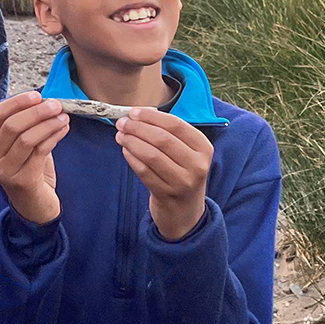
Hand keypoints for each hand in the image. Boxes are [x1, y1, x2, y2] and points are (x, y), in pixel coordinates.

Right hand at [0, 91, 68, 225]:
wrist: (35, 207)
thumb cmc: (32, 171)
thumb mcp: (26, 146)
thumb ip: (30, 125)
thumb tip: (46, 100)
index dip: (17, 102)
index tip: (37, 95)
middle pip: (12, 125)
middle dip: (36, 112)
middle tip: (56, 105)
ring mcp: (6, 170)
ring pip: (26, 138)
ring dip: (47, 124)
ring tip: (64, 117)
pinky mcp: (22, 180)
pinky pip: (40, 152)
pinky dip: (54, 136)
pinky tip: (64, 129)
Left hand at [115, 109, 212, 239]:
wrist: (185, 212)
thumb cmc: (182, 173)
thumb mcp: (187, 152)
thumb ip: (169, 132)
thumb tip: (140, 113)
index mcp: (203, 148)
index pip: (176, 125)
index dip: (152, 117)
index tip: (134, 112)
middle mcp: (196, 165)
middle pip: (162, 139)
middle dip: (138, 128)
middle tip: (122, 123)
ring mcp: (182, 182)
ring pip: (151, 155)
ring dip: (132, 142)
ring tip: (120, 135)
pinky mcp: (166, 194)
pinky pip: (144, 171)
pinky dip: (132, 158)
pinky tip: (126, 150)